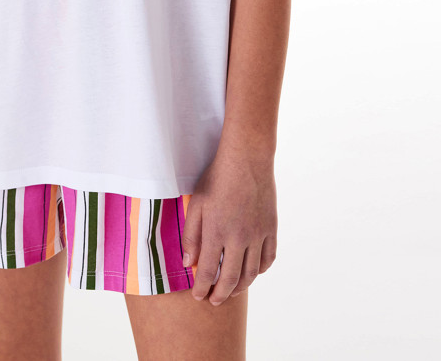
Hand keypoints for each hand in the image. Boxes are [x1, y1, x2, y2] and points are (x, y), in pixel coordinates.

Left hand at [181, 143, 277, 305]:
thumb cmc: (217, 178)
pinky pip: (268, 259)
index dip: (202, 288)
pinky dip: (259, 271)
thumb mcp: (196, 203)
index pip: (208, 272)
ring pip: (251, 274)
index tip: (198, 296)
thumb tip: (189, 262)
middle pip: (231, 279)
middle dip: (220, 295)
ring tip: (230, 291)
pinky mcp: (271, 229)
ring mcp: (258, 235)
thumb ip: (191, 235)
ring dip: (240, 288)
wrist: (247, 159)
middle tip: (214, 301)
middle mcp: (239, 238)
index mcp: (216, 232)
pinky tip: (252, 272)